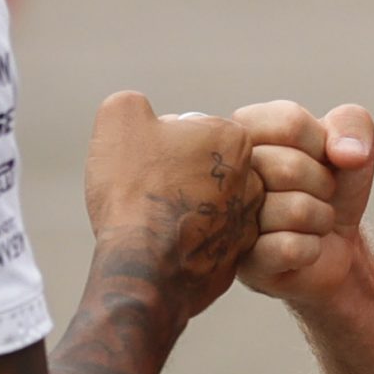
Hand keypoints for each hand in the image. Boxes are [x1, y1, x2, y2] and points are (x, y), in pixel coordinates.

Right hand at [82, 92, 262, 321]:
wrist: (142, 270)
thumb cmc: (135, 188)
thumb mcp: (119, 118)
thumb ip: (133, 104)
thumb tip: (139, 113)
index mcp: (235, 140)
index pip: (193, 130)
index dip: (160, 143)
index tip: (146, 163)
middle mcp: (254, 183)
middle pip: (203, 169)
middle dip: (176, 176)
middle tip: (146, 192)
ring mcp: (246, 227)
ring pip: (205, 207)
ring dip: (181, 210)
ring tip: (151, 223)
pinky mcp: (233, 264)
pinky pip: (202, 244)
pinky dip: (182, 245)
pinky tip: (159, 249)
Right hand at [231, 100, 373, 304]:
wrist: (335, 242)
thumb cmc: (333, 184)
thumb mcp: (350, 142)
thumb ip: (353, 124)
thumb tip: (349, 155)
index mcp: (242, 131)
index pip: (289, 122)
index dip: (321, 143)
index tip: (319, 156)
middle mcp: (225, 174)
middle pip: (289, 168)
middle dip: (323, 183)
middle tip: (316, 192)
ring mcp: (230, 221)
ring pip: (296, 210)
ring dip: (321, 218)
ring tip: (308, 220)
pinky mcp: (245, 264)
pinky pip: (292, 249)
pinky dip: (312, 248)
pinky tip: (301, 247)